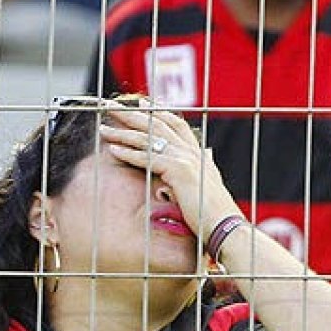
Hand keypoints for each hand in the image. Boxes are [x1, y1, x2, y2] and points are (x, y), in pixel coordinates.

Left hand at [98, 105, 243, 245]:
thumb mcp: (211, 183)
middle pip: (158, 124)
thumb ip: (206, 165)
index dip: (158, 112)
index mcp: (199, 153)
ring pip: (148, 139)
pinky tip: (112, 149)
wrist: (226, 226)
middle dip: (132, 114)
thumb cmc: (216, 212)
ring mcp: (186, 159)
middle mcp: (192, 151)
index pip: (176, 124)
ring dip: (123, 132)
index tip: (140, 104)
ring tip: (104, 128)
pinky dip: (128, 153)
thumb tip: (208, 153)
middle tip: (111, 107)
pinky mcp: (178, 172)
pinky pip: (147, 159)